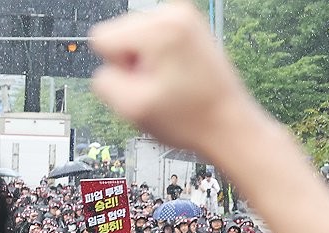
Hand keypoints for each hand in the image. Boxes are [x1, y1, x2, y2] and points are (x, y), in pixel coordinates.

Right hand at [90, 3, 252, 154]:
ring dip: (144, 63)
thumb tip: (104, 68)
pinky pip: (150, 39)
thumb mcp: (131, 108)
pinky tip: (174, 76)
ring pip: (133, 37)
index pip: (102, 38)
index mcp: (160, 30)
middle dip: (130, 63)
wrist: (226, 122)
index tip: (141, 82)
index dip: (116, 67)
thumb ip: (103, 82)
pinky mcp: (188, 25)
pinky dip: (157, 58)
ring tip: (168, 82)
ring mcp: (184, 17)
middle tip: (157, 85)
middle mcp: (174, 14)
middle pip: (118, 33)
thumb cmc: (190, 118)